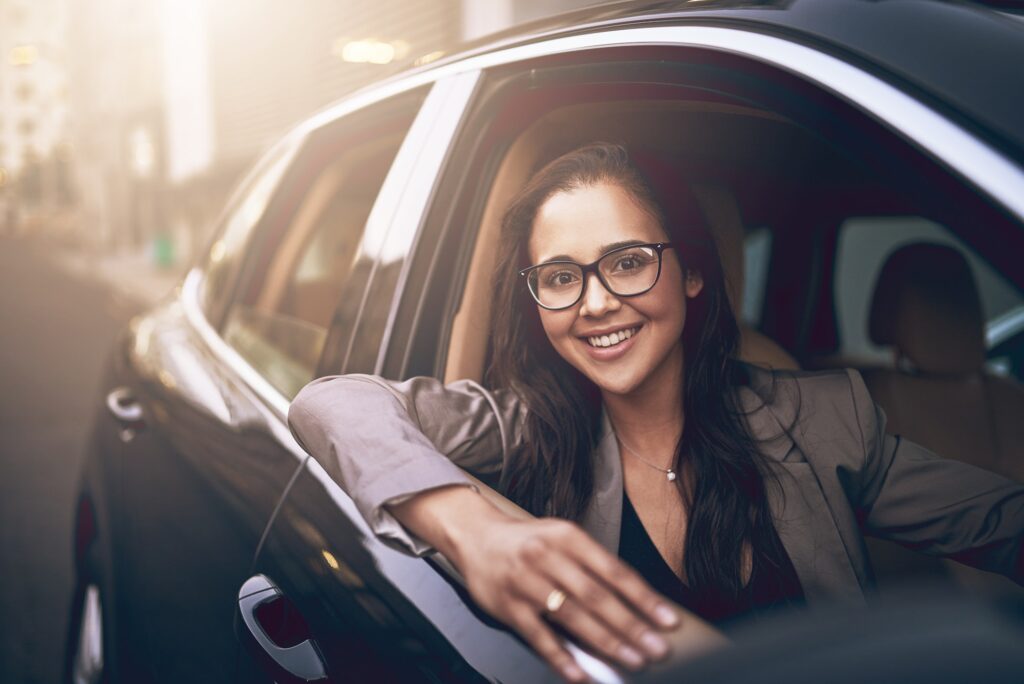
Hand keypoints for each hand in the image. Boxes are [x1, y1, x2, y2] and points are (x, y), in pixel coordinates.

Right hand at [450, 515, 679, 681]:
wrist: (475, 536)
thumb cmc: (527, 541)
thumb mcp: (562, 537)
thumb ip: (593, 565)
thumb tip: (634, 602)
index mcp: (567, 536)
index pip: (614, 571)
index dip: (643, 598)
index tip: (667, 620)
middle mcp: (547, 557)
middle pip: (597, 597)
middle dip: (632, 626)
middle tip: (657, 648)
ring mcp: (526, 583)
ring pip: (572, 617)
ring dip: (606, 642)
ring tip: (632, 660)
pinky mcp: (508, 607)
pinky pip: (539, 637)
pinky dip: (561, 657)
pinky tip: (582, 673)